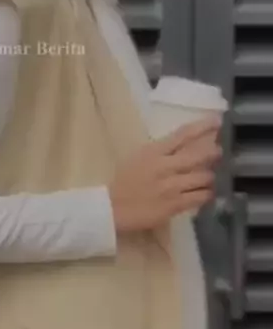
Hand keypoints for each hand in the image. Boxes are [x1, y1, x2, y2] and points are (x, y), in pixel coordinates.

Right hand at [109, 118, 221, 232]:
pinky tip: (205, 193)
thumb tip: (181, 147)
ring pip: (204, 177)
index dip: (202, 127)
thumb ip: (159, 152)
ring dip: (209, 176)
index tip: (216, 121)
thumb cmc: (123, 181)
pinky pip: (200, 197)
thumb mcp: (138, 158)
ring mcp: (172, 186)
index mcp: (154, 152)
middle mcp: (165, 166)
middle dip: (213, 153)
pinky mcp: (175, 205)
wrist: (111, 207)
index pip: (182, 135)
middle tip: (218, 152)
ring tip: (208, 178)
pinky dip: (206, 193)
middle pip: (198, 155)